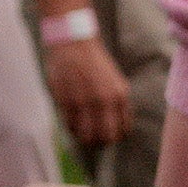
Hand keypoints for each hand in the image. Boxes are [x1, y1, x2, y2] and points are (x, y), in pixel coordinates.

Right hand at [46, 32, 130, 155]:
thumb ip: (118, 105)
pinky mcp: (65, 99)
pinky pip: (70, 124)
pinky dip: (72, 128)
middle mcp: (103, 100)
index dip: (115, 137)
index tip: (108, 136)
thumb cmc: (95, 64)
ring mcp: (83, 100)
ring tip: (82, 134)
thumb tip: (118, 131)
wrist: (74, 43)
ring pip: (86, 134)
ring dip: (85, 138)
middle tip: (96, 141)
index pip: (122, 130)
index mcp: (119, 95)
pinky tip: (72, 124)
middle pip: (105, 137)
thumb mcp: (116, 82)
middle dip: (101, 143)